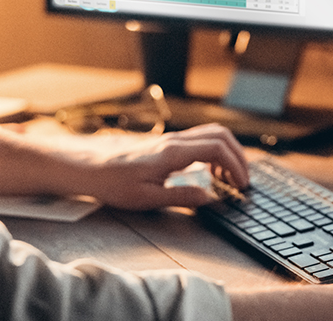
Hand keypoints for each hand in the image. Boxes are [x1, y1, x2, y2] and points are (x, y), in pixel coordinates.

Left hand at [84, 123, 249, 209]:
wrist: (89, 166)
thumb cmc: (113, 182)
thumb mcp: (147, 198)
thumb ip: (182, 197)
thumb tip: (209, 198)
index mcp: (173, 153)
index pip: (218, 148)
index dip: (236, 165)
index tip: (242, 184)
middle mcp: (175, 141)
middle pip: (220, 135)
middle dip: (238, 155)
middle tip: (242, 180)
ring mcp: (171, 139)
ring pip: (211, 134)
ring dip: (227, 152)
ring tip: (228, 178)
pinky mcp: (166, 143)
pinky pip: (199, 139)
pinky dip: (214, 151)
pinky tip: (209, 171)